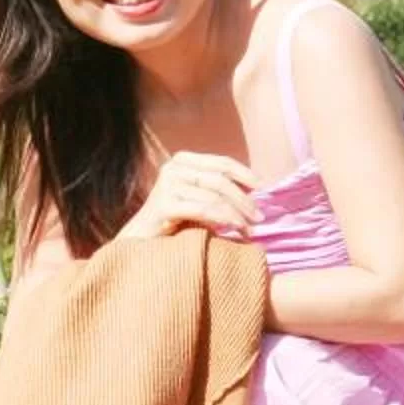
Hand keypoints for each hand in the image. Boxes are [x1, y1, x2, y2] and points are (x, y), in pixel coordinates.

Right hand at [116, 152, 261, 245]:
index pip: (221, 162)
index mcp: (182, 160)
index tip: (263, 188)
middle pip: (220, 180)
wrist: (140, 243)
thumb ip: (217, 189)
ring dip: (237, 214)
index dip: (245, 174)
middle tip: (260, 218)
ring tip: (249, 229)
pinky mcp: (163, 205)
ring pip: (214, 195)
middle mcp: (172, 168)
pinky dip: (223, 219)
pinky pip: (203, 209)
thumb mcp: (197, 199)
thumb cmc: (173, 222)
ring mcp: (166, 185)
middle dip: (244, 199)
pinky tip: (234, 230)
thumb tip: (253, 189)